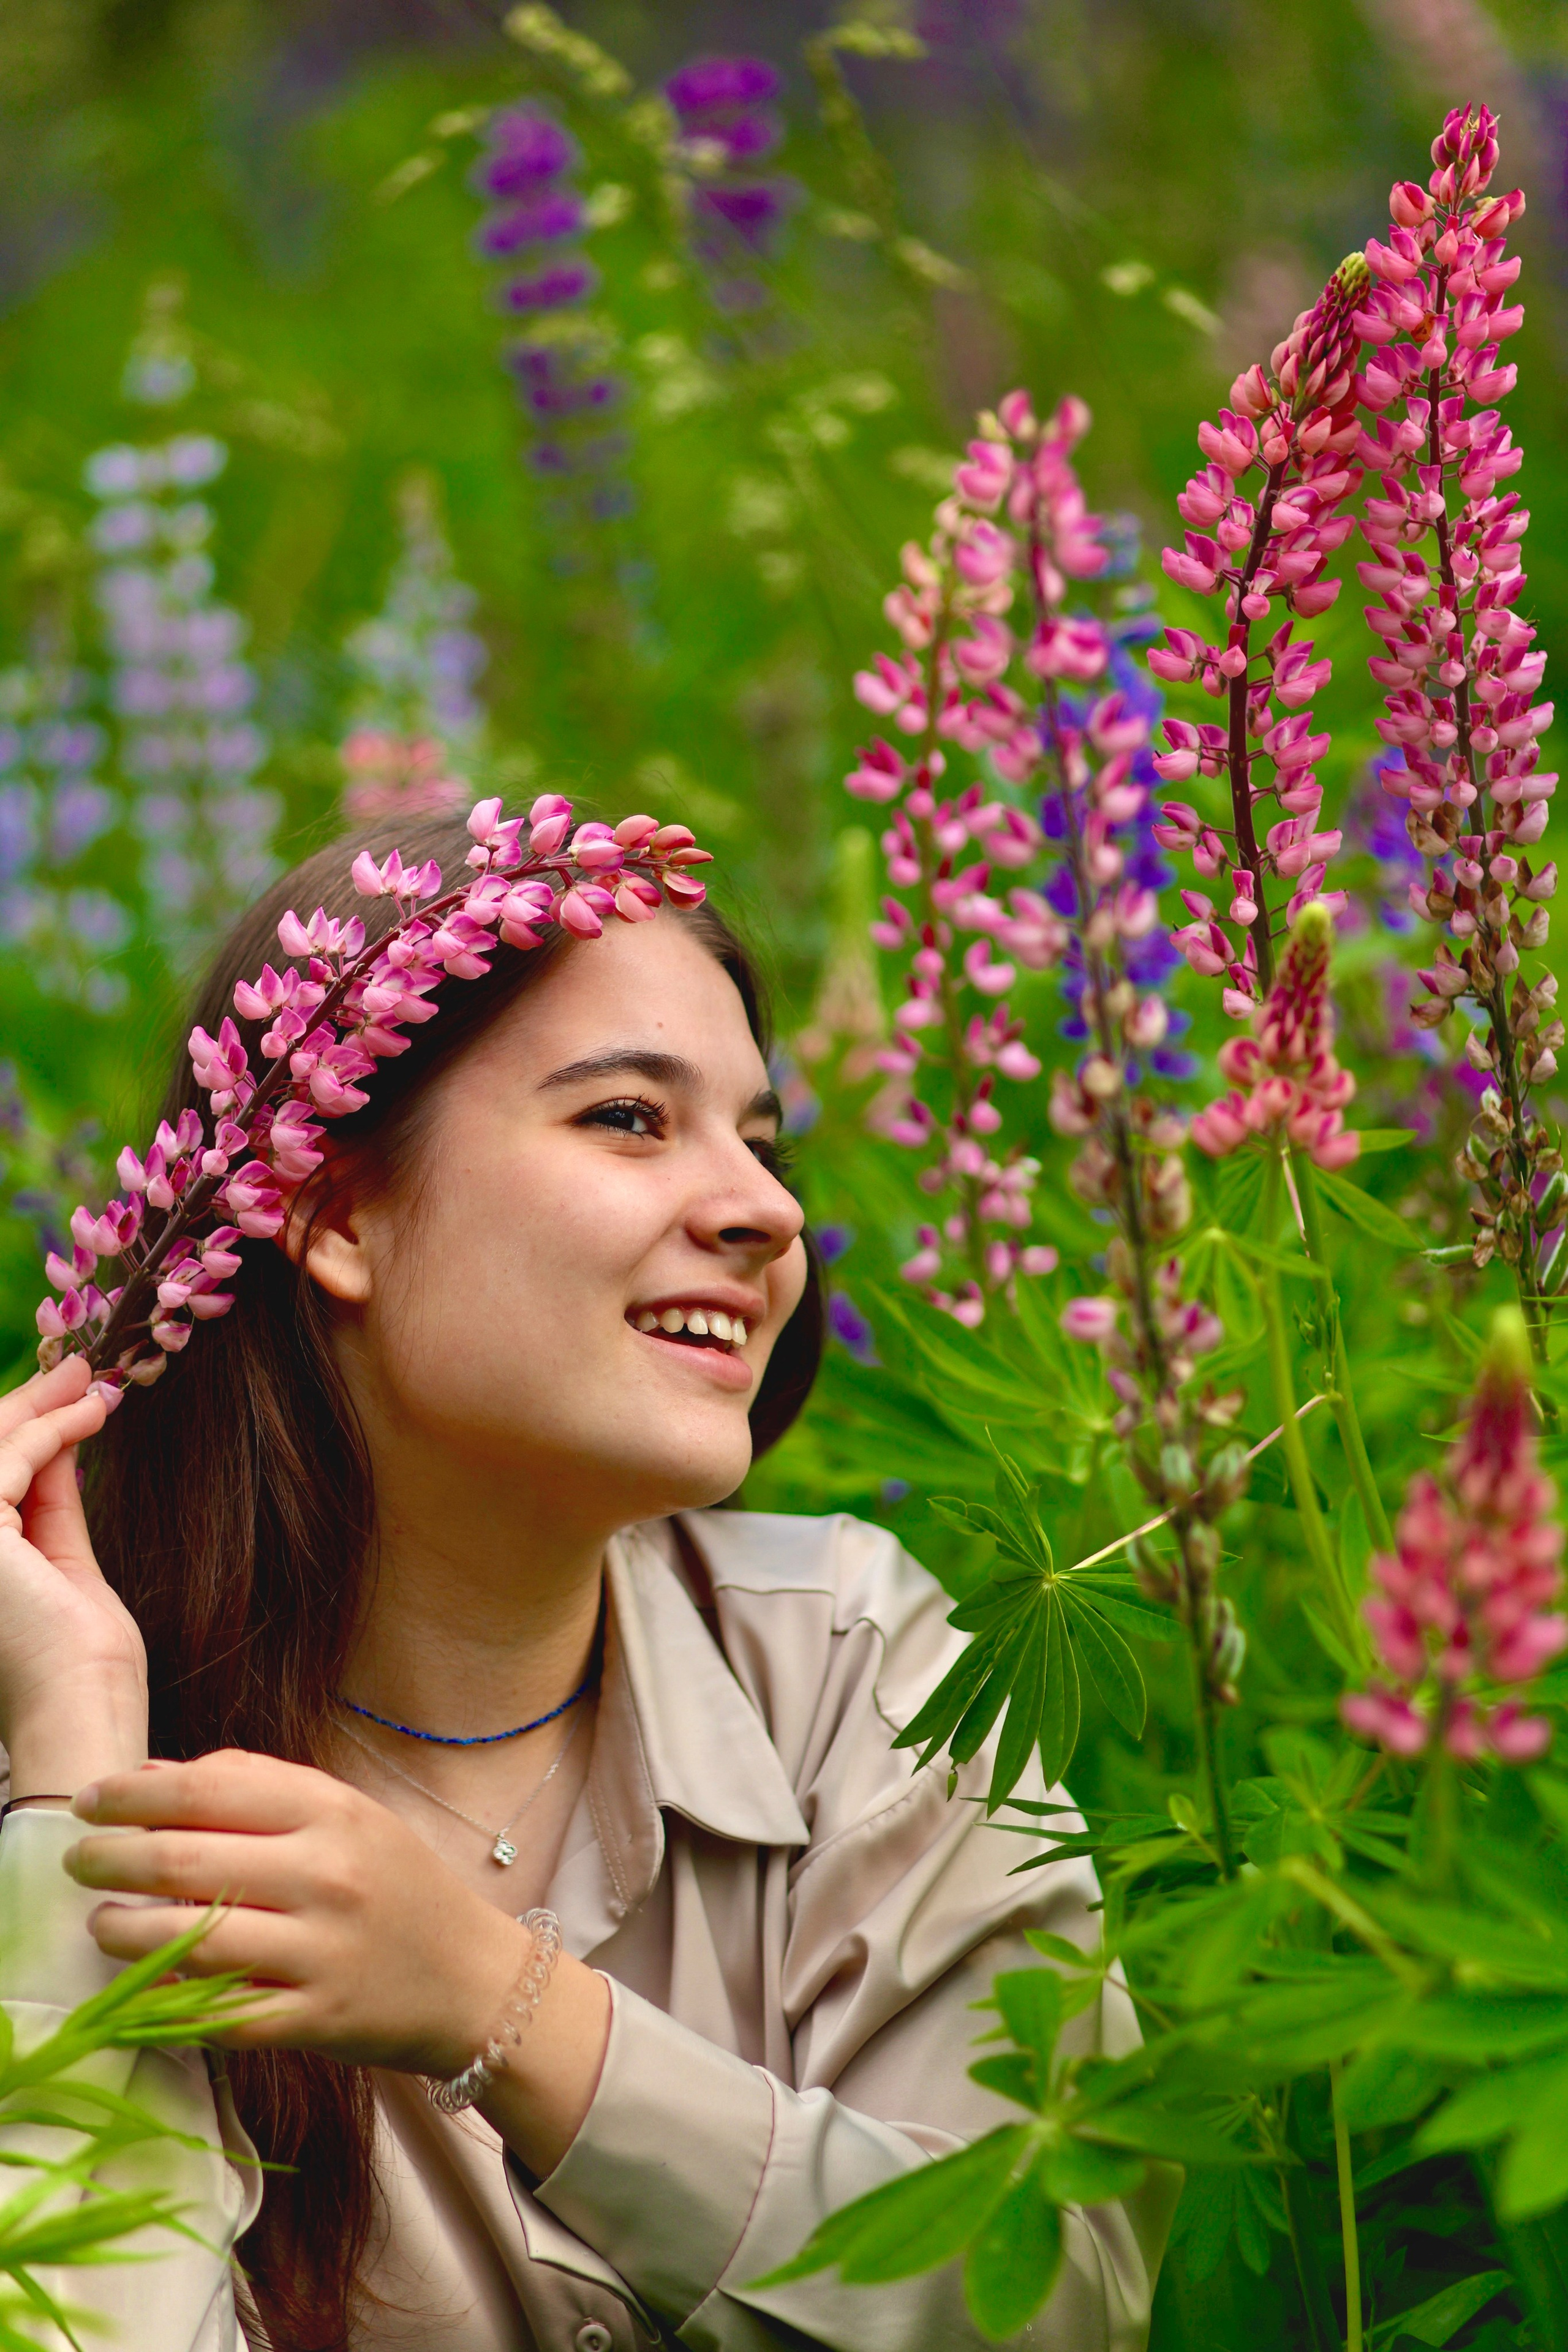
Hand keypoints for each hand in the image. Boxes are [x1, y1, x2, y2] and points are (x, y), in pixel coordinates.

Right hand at [0, 1356, 146, 1789]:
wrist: (83, 1706)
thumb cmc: (80, 1656)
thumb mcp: (63, 1559)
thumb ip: (51, 1504)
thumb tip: (62, 1444)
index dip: (21, 1429)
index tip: (68, 1393)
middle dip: (26, 1406)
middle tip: (78, 1367)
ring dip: (41, 1407)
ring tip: (92, 1381)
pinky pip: (9, 1463)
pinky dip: (51, 1430)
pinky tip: (88, 1413)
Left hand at [67, 1749, 553, 2076]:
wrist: (471, 1979)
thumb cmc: (395, 1884)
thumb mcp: (344, 1813)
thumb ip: (255, 1787)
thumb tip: (152, 1777)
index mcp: (331, 1811)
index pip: (204, 1789)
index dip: (131, 1794)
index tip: (90, 1800)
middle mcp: (326, 1875)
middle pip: (183, 1861)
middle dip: (109, 1860)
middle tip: (79, 1861)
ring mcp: (321, 1952)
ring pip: (190, 1940)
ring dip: (123, 1931)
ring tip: (99, 1923)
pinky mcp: (314, 2020)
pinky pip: (218, 2013)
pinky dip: (166, 2003)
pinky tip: (137, 1987)